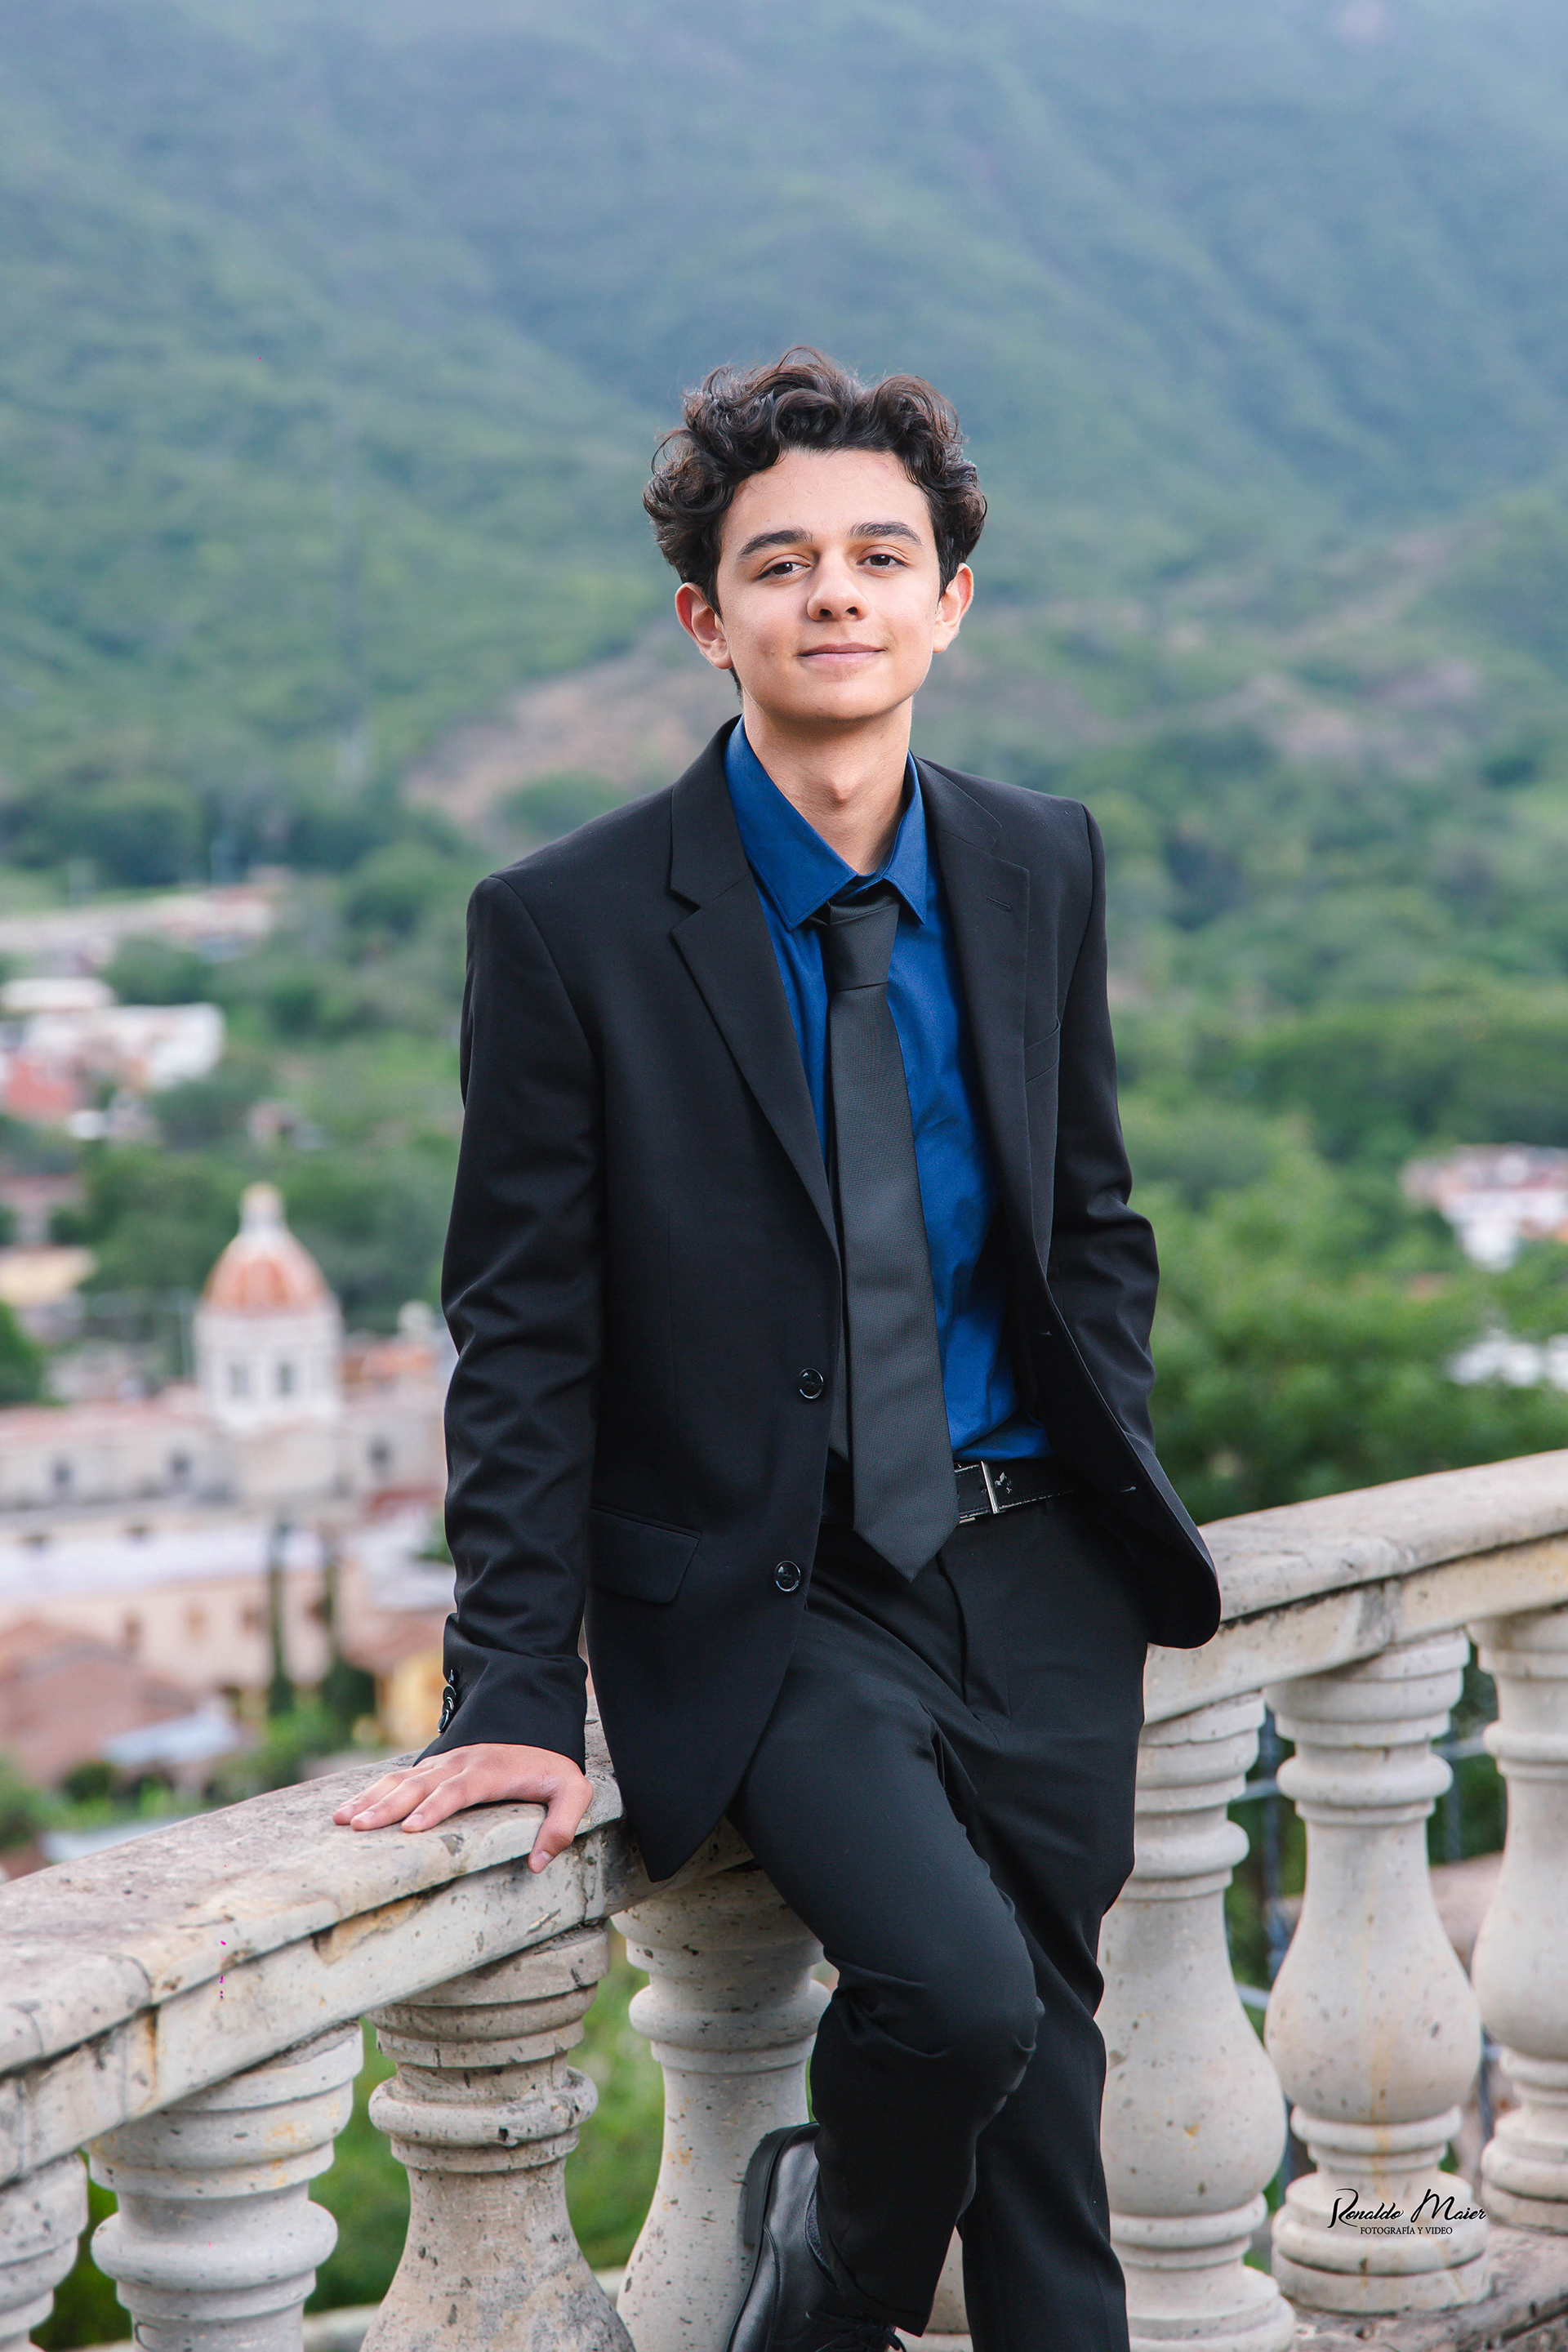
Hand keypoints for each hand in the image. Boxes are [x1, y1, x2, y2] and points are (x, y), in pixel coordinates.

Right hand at [332, 1743, 594, 1869]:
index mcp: (491, 1771)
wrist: (539, 1729)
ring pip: (403, 1778)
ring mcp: (445, 1762)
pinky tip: (347, 1807)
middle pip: (420, 1783)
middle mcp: (462, 1763)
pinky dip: (371, 1790)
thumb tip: (538, 1863)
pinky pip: (399, 1777)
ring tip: (343, 1819)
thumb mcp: (574, 1792)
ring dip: (372, 1797)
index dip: (434, 1807)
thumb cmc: (553, 1769)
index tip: (409, 1829)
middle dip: (388, 1805)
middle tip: (359, 1826)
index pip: (458, 1789)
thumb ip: (562, 1824)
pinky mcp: (435, 1766)